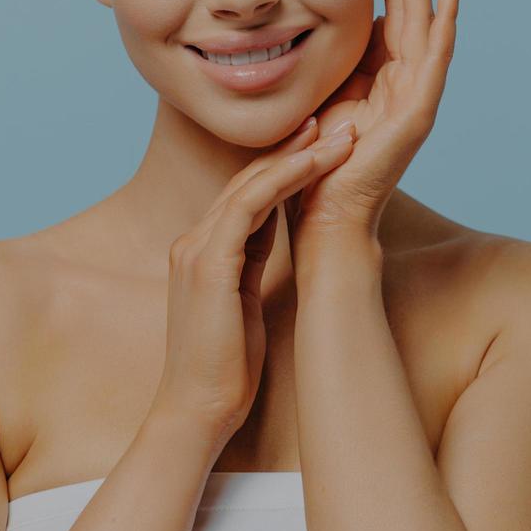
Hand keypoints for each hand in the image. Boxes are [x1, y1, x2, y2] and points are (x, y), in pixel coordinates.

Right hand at [150, 117, 356, 444]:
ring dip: (297, 155)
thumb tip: (274, 233)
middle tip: (333, 119)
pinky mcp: (207, 264)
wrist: (196, 411)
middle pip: (246, 177)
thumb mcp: (242, 302)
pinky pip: (248, 206)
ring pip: (249, 183)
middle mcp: (193, 242)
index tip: (320, 142)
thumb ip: (250, 262)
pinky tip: (315, 164)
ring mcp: (195, 250)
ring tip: (337, 133)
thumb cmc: (224, 369)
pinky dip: (283, 180)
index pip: (244, 193)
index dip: (284, 165)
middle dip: (292, 147)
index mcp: (201, 252)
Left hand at [285, 0, 463, 248]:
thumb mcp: (314, 92)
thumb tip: (303, 18)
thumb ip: (324, 59)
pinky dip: (446, 18)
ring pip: (424, 16)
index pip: (388, 0)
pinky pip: (435, 55)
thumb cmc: (311, 162)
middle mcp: (404, 76)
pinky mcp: (418, 112)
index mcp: (380, 70)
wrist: (322, 216)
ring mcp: (416, 92)